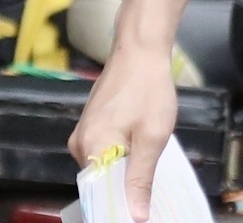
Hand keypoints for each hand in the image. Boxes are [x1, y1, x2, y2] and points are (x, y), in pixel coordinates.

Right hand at [68, 38, 176, 221]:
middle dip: (125, 189)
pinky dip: (122, 155)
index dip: (121, 207)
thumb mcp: (152, 136)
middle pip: (101, 182)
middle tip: (152, 191)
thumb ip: (141, 179)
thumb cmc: (149, 88)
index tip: (142, 211)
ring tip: (151, 167)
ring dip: (126, 170)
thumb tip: (136, 217)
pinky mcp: (92, 123)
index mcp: (90, 150)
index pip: (100, 197)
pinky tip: (142, 149)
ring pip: (105, 166)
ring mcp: (84, 132)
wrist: (141, 47)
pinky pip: (105, 151)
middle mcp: (79, 145)